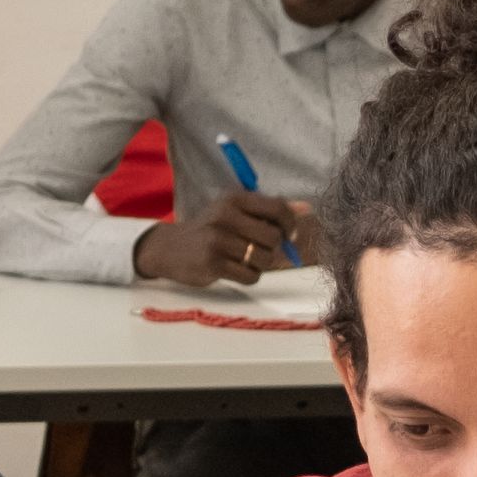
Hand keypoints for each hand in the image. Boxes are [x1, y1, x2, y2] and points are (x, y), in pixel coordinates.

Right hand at [134, 196, 311, 287]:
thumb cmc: (211, 229)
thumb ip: (269, 210)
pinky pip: (251, 276)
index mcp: (235, 199)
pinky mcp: (213, 264)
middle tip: (260, 250)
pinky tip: (235, 270)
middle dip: (274, 248)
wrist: (170, 248)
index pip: (278, 208)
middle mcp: (226, 216)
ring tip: (245, 260)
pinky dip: (249, 277)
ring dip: (261, 264)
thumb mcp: (235, 212)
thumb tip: (306, 209)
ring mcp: (218, 240)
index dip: (290, 224)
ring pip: (264, 258)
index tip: (289, 235)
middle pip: (274, 237)